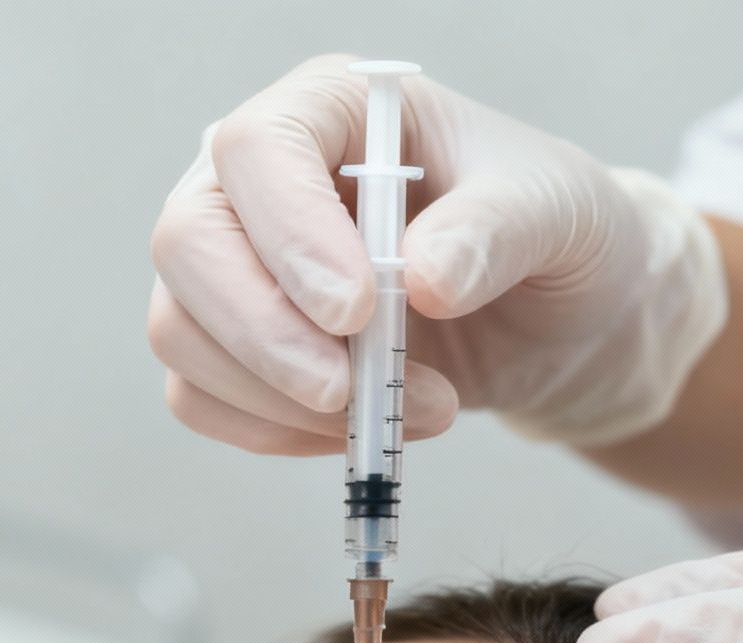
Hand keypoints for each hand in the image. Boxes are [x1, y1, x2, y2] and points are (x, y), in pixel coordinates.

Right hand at [147, 55, 727, 453]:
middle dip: (262, 334)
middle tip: (348, 393)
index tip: (357, 312)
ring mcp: (235, 263)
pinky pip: (203, 399)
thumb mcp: (560, 214)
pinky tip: (365, 429)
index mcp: (331, 110)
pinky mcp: (236, 345)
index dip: (289, 235)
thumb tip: (423, 277)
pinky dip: (276, 433)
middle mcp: (259, 178)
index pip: (257, 150)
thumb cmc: (553, 234)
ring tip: (415, 411)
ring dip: (280, 398)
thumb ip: (496, 231)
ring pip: (182, 331)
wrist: (556, 317)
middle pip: (188, 243)